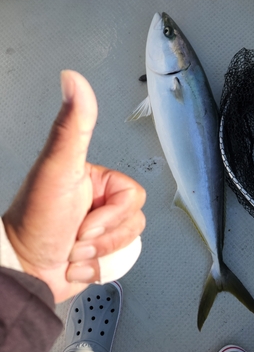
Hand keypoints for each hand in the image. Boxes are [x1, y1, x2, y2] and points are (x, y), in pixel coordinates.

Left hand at [2, 70, 145, 302]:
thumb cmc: (35, 220)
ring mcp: (101, 231)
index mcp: (98, 181)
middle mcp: (101, 204)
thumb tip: (74, 80)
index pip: (133, 196)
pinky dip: (94, 271)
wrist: (21, 270)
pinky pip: (119, 263)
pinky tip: (74, 265)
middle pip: (134, 221)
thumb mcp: (57, 168)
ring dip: (98, 256)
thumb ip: (72, 125)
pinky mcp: (99, 255)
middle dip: (103, 238)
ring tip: (73, 252)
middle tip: (76, 236)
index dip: (113, 214)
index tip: (87, 218)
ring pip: (129, 243)